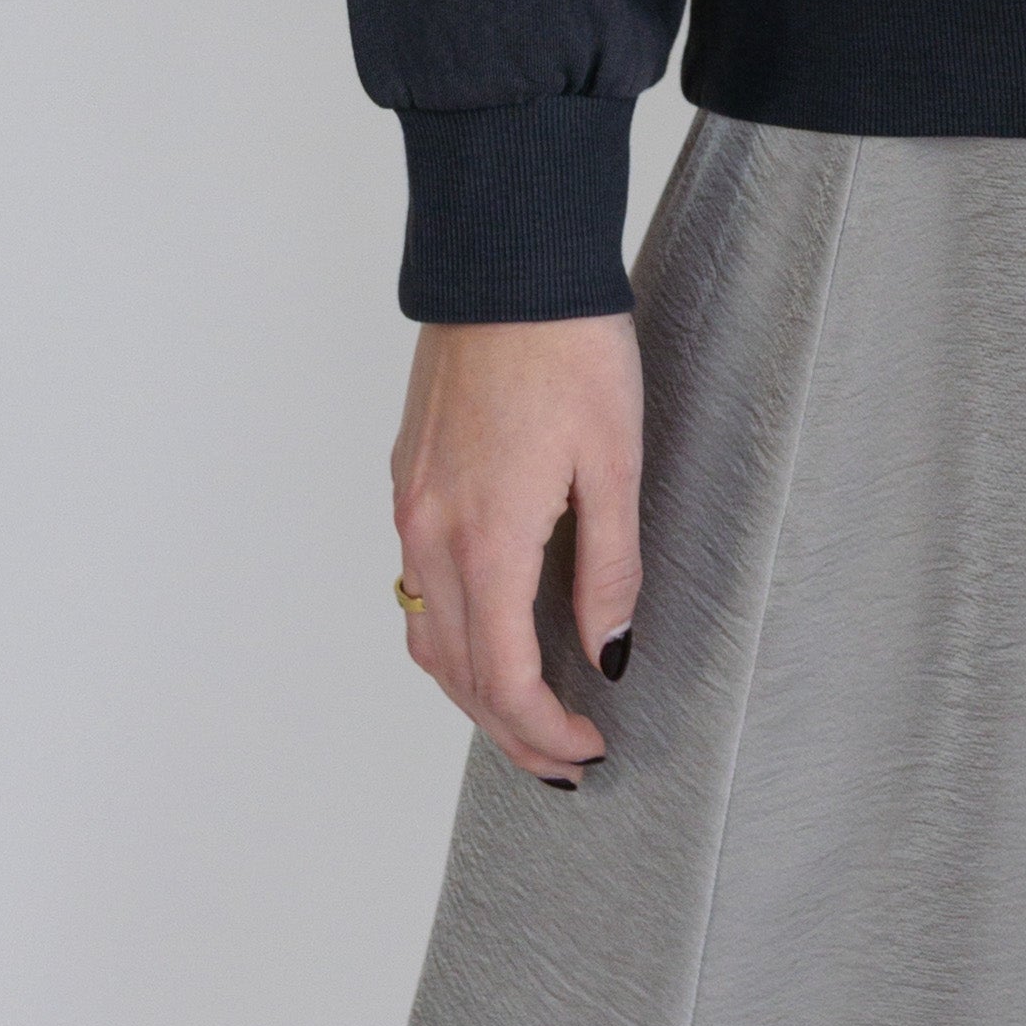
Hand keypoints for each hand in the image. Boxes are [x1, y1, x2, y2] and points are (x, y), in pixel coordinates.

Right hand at [389, 313, 643, 784]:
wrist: (507, 263)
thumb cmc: (571, 349)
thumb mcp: (616, 461)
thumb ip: (610, 566)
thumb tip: (608, 652)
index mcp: (485, 539)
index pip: (502, 677)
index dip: (544, 730)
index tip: (589, 748)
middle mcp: (430, 533)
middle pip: (456, 672)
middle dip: (510, 730)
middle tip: (564, 762)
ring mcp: (411, 505)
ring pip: (426, 634)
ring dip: (472, 690)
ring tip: (527, 717)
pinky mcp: (409, 477)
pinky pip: (416, 586)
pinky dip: (451, 634)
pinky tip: (490, 634)